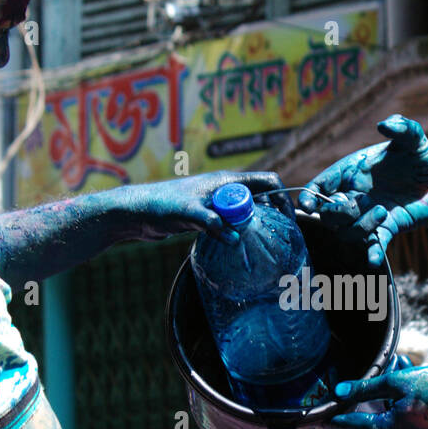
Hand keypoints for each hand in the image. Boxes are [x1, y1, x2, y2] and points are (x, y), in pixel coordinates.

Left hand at [126, 170, 283, 242]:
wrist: (138, 212)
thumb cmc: (160, 205)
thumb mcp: (188, 213)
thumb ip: (211, 223)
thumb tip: (234, 238)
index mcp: (226, 181)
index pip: (267, 181)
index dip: (282, 197)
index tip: (289, 220)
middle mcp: (225, 189)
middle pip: (262, 197)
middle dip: (274, 214)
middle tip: (281, 238)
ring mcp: (217, 202)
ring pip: (248, 210)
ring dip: (258, 224)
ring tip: (266, 245)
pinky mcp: (209, 215)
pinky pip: (234, 221)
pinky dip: (242, 231)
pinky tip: (242, 246)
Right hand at [298, 114, 427, 265]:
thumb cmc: (419, 158)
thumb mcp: (413, 140)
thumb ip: (403, 128)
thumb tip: (385, 125)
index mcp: (351, 173)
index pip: (321, 186)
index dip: (311, 196)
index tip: (309, 204)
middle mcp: (354, 196)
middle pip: (328, 214)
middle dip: (336, 212)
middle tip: (360, 203)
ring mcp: (367, 215)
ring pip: (347, 231)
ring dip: (360, 226)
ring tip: (383, 212)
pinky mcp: (385, 229)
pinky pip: (373, 244)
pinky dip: (372, 252)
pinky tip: (373, 260)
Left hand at [332, 366, 427, 428]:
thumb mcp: (398, 383)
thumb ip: (366, 387)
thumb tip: (339, 391)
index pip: (349, 424)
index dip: (330, 418)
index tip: (312, 418)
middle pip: (366, 423)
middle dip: (361, 401)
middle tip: (348, 389)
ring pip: (385, 420)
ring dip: (384, 398)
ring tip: (395, 370)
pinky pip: (400, 423)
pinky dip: (398, 405)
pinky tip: (406, 384)